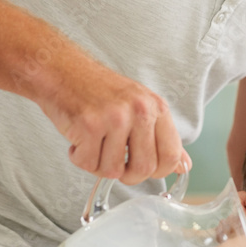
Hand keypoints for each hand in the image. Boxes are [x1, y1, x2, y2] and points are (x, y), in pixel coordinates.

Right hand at [41, 62, 190, 184]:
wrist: (62, 70)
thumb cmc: (99, 90)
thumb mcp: (140, 106)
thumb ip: (162, 137)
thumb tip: (183, 166)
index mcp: (156, 107)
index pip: (171, 155)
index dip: (158, 171)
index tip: (143, 168)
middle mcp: (140, 111)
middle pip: (144, 169)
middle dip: (127, 175)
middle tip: (115, 162)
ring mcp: (115, 118)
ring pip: (113, 170)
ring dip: (98, 165)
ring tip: (93, 144)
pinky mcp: (89, 125)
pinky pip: (87, 164)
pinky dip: (79, 157)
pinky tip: (78, 140)